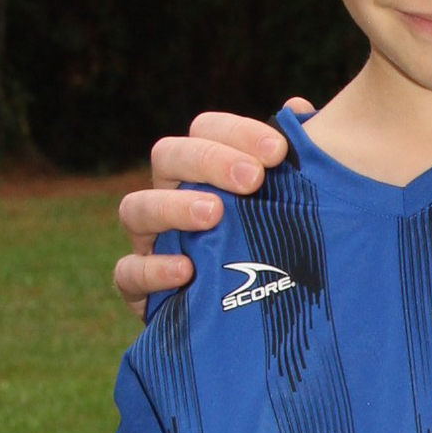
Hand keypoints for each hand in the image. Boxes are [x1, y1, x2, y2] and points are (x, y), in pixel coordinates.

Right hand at [112, 104, 310, 311]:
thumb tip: (298, 108)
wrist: (267, 324)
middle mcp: (172, 196)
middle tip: (252, 179)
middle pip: (168, 156)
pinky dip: (152, 269)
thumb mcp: (300, 206)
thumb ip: (303, 161)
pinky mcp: (143, 290)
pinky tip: (187, 271)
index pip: (207, 129)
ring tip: (214, 215)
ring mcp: (152, 241)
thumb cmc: (284, 248)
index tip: (279, 152)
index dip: (237, 132)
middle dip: (208, 162)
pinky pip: (128, 273)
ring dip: (174, 207)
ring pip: (137, 208)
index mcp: (206, 169)